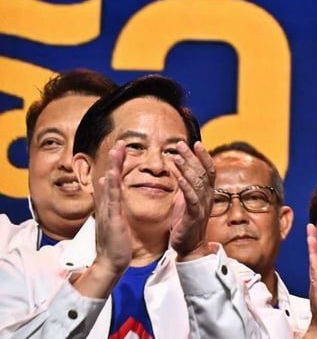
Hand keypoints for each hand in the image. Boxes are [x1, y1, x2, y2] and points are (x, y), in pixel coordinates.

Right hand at [75, 141, 130, 297]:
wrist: (110, 263)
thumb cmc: (115, 243)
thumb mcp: (114, 219)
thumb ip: (111, 204)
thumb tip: (106, 187)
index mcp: (110, 206)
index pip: (112, 181)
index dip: (116, 164)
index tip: (121, 149)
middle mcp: (106, 206)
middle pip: (109, 178)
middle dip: (114, 160)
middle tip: (119, 142)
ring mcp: (107, 211)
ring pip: (109, 185)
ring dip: (112, 167)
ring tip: (116, 150)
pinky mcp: (111, 219)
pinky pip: (111, 200)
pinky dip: (110, 186)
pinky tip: (110, 174)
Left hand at [169, 140, 216, 260]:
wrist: (190, 247)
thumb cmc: (186, 224)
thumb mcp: (188, 202)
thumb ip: (189, 187)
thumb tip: (185, 171)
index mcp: (206, 193)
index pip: (208, 170)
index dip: (203, 156)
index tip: (195, 143)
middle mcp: (207, 197)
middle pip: (202, 172)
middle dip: (192, 156)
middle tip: (181, 144)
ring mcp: (202, 206)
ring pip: (197, 182)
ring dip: (187, 167)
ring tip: (176, 155)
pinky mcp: (194, 215)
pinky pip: (191, 197)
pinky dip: (185, 185)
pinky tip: (177, 176)